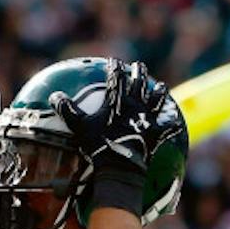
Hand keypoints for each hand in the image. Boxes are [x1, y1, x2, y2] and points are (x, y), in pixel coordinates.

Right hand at [52, 59, 167, 212]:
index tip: (114, 62)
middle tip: (138, 66)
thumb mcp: (79, 127)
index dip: (115, 68)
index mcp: (118, 101)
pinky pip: (167, 128)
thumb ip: (67, 110)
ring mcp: (148, 119)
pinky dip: (171, 125)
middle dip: (138, 72)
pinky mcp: (156, 134)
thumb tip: (54, 95)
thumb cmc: (99, 146)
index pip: (116, 78)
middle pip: (139, 83)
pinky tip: (176, 123)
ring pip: (157, 101)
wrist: (120, 167)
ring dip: (159, 93)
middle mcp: (135, 106)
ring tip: (161, 87)